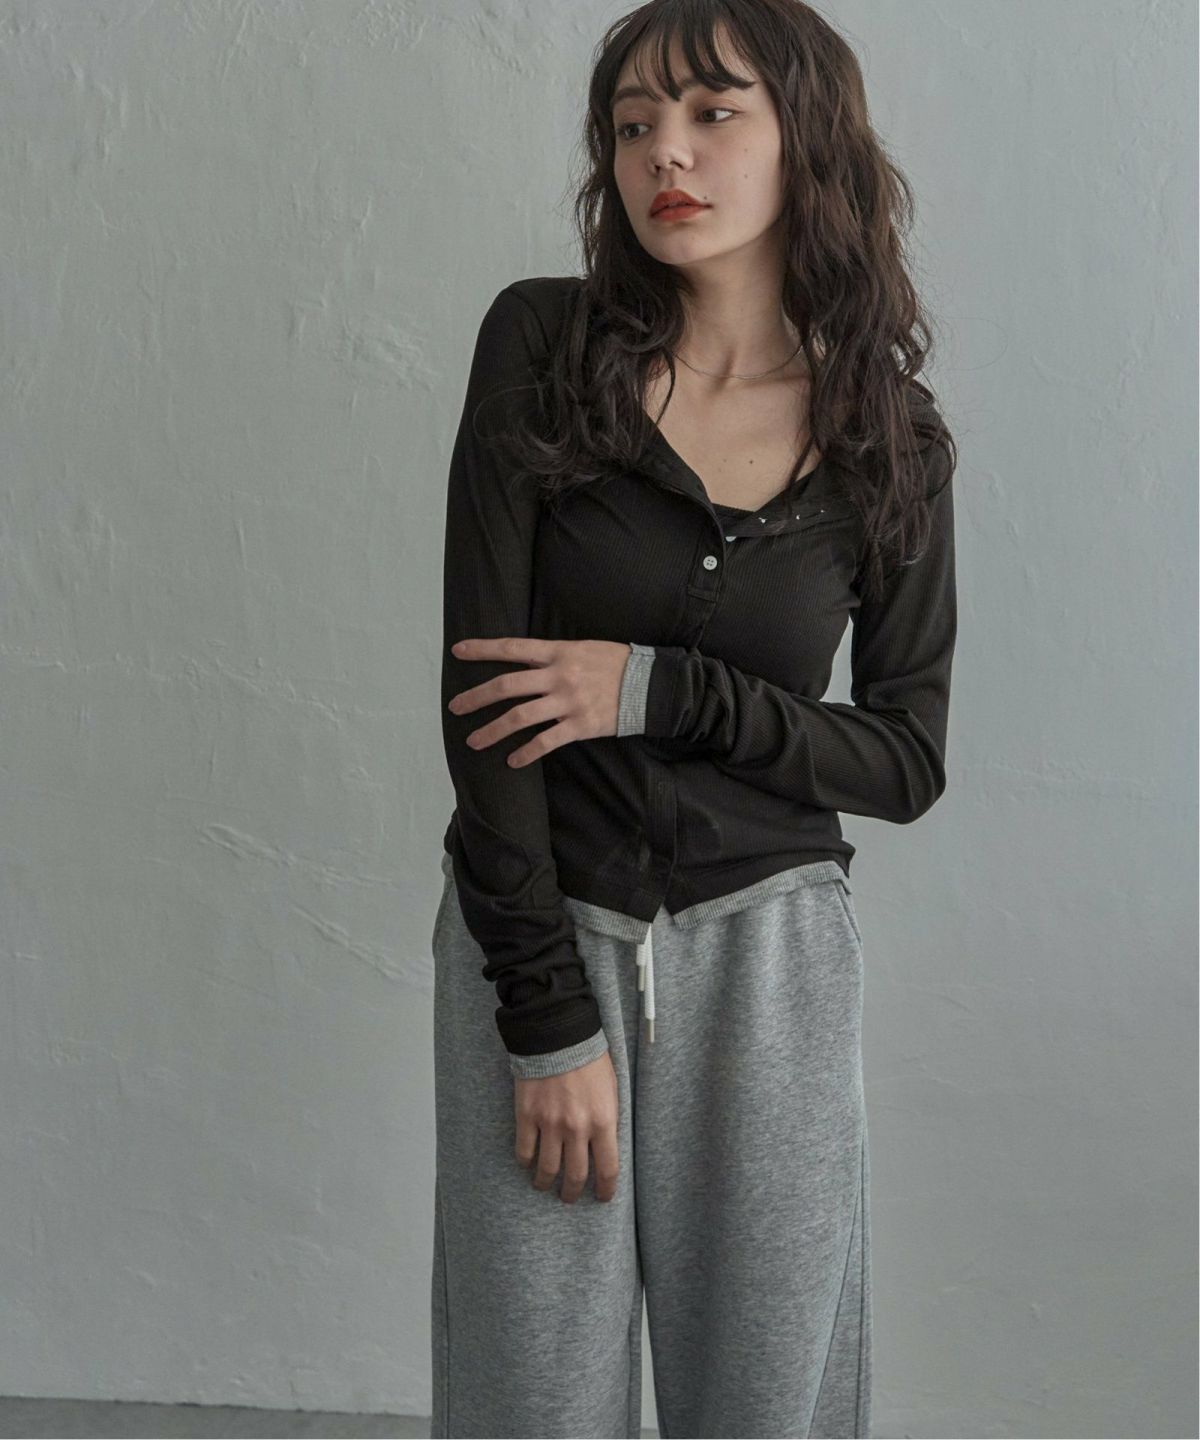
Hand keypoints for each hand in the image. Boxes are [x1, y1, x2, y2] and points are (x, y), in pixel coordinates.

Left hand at [447, 637, 631, 768]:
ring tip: (473, 742)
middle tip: (455, 707)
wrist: (650, 685)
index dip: (482, 649)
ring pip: (519, 717)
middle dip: (476, 697)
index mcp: (558, 652)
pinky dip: (526, 753)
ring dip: (492, 731)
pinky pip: (546, 742)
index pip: (512, 647)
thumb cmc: (616, 664)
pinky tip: (512, 761)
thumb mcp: (583, 647)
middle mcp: (558, 676)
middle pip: (506, 686)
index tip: (458, 651)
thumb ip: (553, 655)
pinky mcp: (580, 725)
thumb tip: (524, 659)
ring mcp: (568, 702)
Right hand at [514, 1050, 619, 1202]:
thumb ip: (608, 1119)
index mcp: (603, 1121)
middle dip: (572, 1193)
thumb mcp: (612, 1089)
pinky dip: (526, 1162)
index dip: (605, 1190)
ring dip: (546, 1183)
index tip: (602, 1197)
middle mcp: (577, 1128)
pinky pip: (524, 1150)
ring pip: (547, 1169)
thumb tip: (605, 1145)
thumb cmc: (589, 1058)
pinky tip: (528, 1163)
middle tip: (569, 1197)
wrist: (558, 1034)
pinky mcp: (527, 1115)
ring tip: (544, 1186)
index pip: (608, 1169)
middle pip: (575, 1176)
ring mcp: (550, 1123)